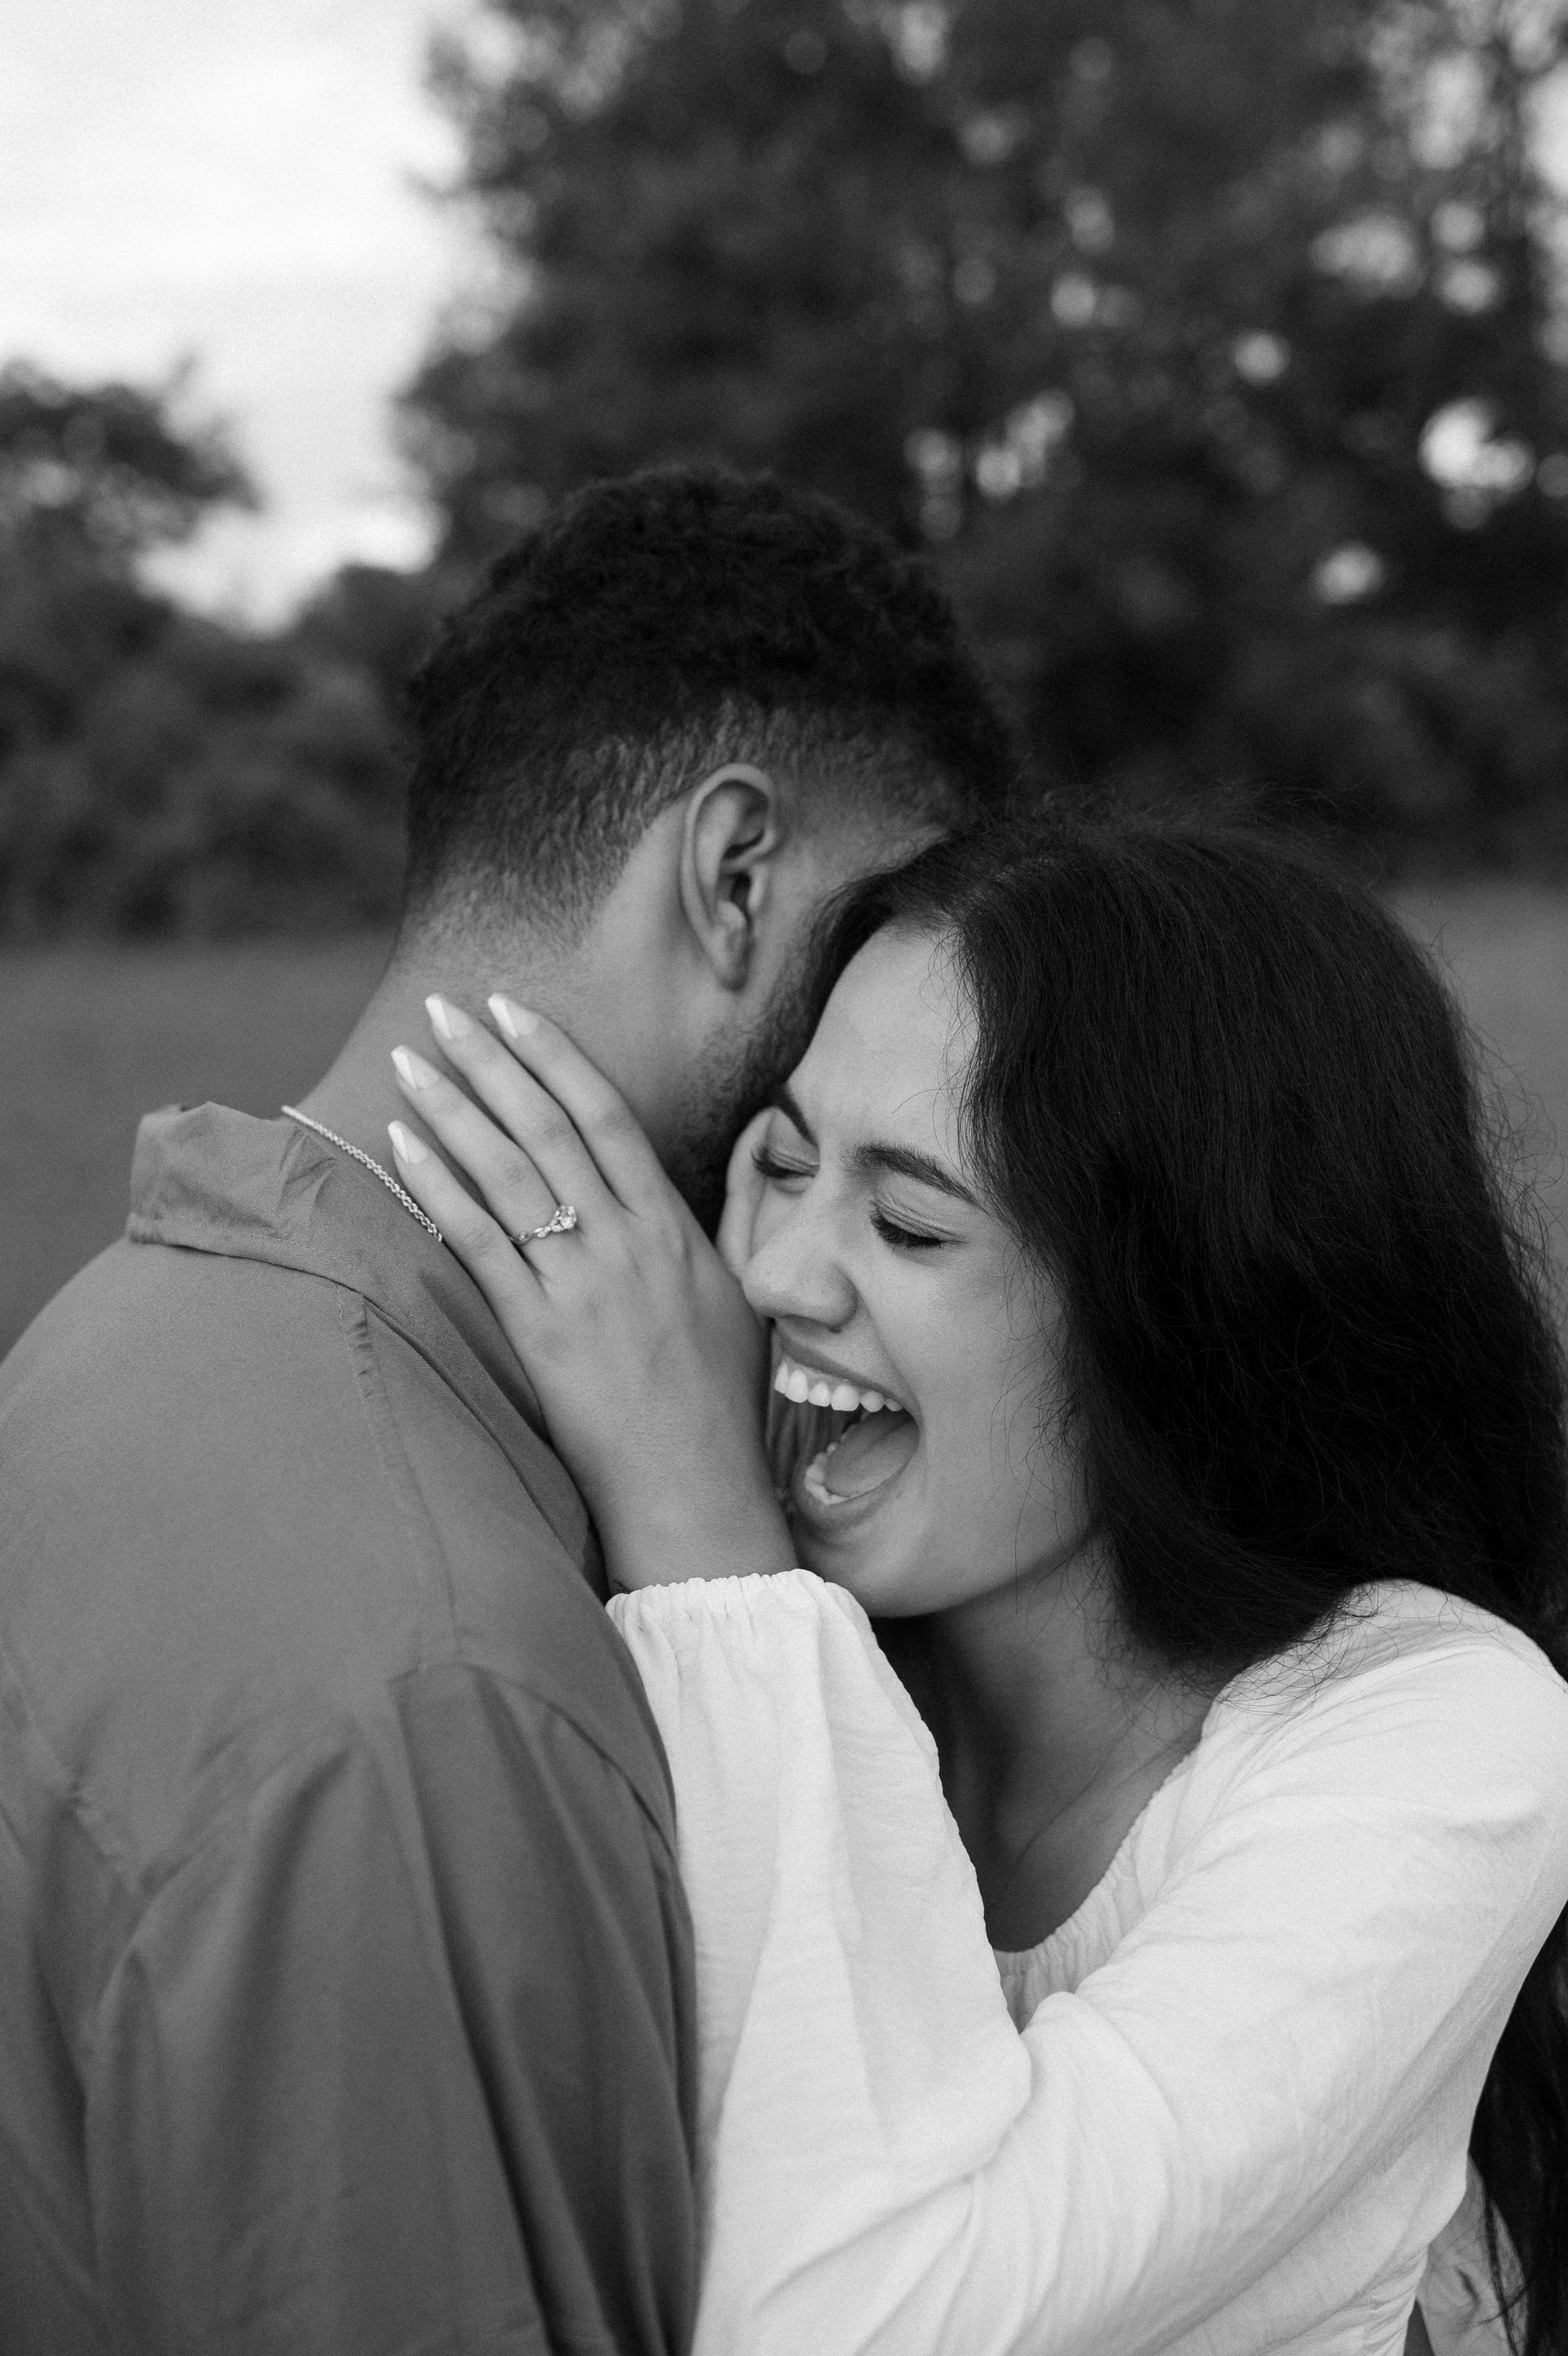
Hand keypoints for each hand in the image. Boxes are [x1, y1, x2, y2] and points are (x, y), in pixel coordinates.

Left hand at [386, 995, 794, 1593]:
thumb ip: (722, 1223)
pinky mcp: (541, 1331)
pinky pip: (480, 1242)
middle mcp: (628, 1243)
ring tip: (410, 1058)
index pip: (607, 1118)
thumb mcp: (736, 1298)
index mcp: (673, 1229)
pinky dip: (438, 1187)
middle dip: (493, 1061)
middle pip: (549, 1128)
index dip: (556, 1057)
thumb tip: (738, 1156)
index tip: (515, 1011)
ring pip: (509, 1173)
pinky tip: (401, 1143)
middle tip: (445, 1008)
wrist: (695, 1487)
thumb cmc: (716, 1403)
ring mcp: (583, 1284)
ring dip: (454, 1107)